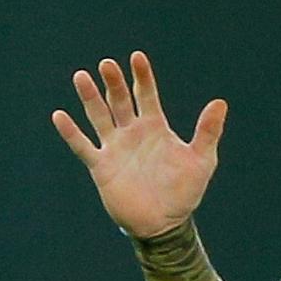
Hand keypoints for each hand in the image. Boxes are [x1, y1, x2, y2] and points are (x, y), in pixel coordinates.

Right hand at [52, 52, 226, 239]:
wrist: (163, 223)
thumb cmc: (184, 192)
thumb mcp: (201, 160)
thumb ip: (207, 131)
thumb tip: (220, 102)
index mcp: (155, 127)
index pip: (145, 94)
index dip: (141, 76)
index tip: (137, 57)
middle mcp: (132, 132)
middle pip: (119, 100)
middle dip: (112, 82)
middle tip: (106, 64)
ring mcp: (115, 148)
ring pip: (99, 116)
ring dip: (89, 97)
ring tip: (81, 76)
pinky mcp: (101, 166)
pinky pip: (83, 146)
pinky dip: (71, 132)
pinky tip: (60, 116)